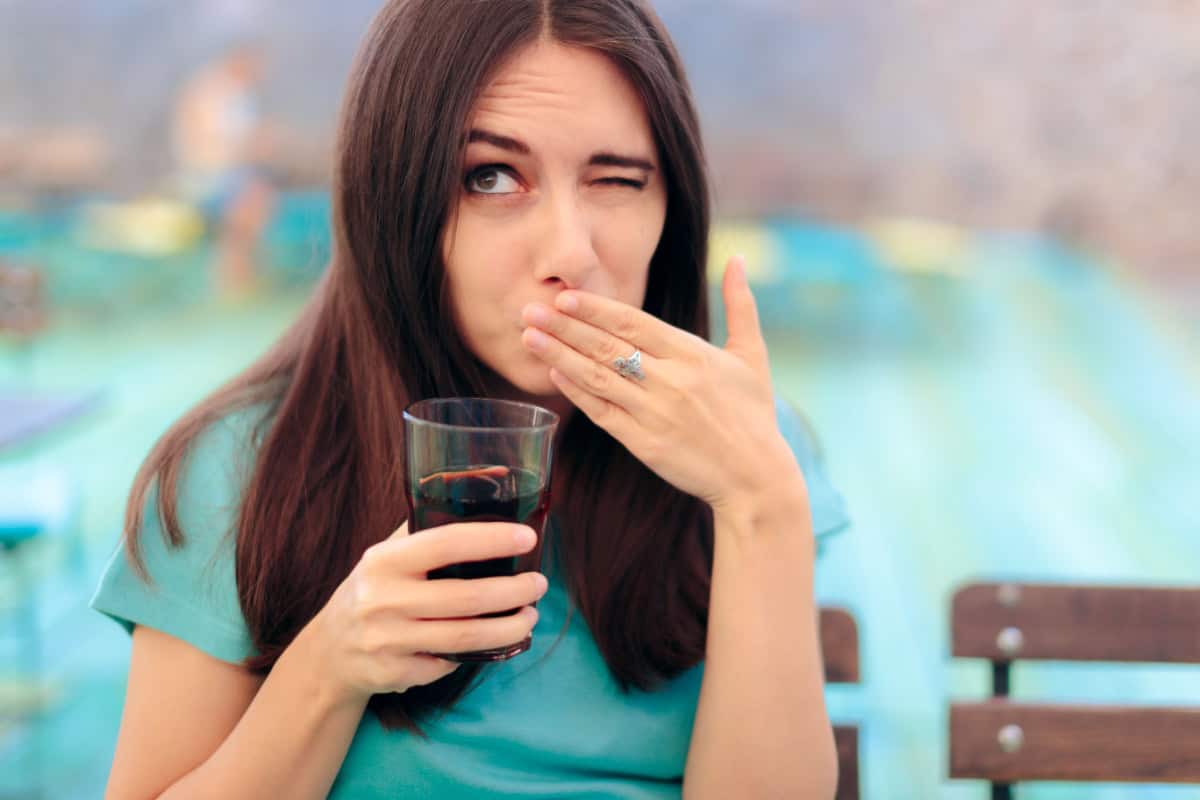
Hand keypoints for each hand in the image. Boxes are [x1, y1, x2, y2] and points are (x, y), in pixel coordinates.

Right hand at [308, 521, 547, 701]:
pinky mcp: (396, 674)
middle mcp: (384, 600)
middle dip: (513, 592)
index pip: (446, 543)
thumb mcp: (386, 555)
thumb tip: (485, 486)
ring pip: (465, 638)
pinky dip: (477, 653)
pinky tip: (494, 641)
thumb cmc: (373, 590)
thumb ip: (425, 529)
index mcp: (384, 561)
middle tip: (539, 584)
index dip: (492, 539)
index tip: (527, 537)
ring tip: (530, 616)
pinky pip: (449, 664)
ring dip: (508, 628)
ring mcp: (389, 641)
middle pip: (466, 598)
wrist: (330, 652)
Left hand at [520, 255, 804, 512]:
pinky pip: (602, 413)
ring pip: (598, 378)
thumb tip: (738, 258)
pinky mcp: (644, 444)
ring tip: (528, 337)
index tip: (564, 297)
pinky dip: (577, 393)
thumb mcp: (753, 355)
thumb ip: (741, 304)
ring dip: (559, 356)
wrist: (755, 477)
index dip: (596, 309)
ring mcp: (655, 414)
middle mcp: (671, 381)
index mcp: (693, 354)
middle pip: (607, 346)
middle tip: (528, 310)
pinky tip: (553, 375)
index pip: (633, 323)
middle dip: (564, 327)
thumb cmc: (753, 414)